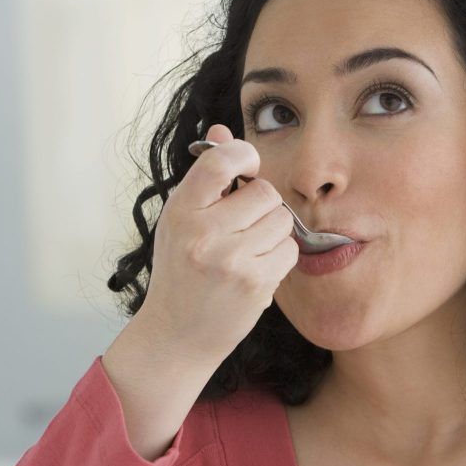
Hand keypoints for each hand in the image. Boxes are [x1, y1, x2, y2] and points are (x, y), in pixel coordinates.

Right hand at [139, 122, 298, 365]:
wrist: (176, 335)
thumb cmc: (181, 273)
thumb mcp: (181, 221)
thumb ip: (205, 178)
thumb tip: (222, 131)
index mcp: (181, 210)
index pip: (221, 159)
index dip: (244, 156)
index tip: (248, 169)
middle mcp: (202, 232)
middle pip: (264, 191)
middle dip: (263, 205)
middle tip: (246, 224)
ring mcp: (229, 259)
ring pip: (281, 220)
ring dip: (273, 232)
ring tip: (249, 250)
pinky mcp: (254, 283)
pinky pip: (289, 251)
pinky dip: (279, 258)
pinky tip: (257, 269)